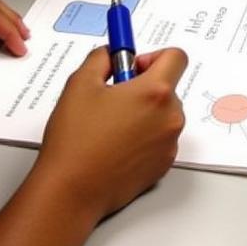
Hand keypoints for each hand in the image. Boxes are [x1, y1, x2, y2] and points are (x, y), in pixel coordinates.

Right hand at [32, 46, 187, 222]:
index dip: (154, 57)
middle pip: (168, 87)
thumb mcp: (80, 83)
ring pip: (164, 114)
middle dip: (144, 86)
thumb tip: (111, 53)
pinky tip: (117, 146)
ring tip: (111, 126)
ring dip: (145, 112)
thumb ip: (101, 58)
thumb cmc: (75, 141)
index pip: (176, 56)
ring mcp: (169, 143)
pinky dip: (145, 136)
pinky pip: (161, 139)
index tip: (133, 66)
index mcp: (155, 92)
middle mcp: (170, 116)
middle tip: (114, 98)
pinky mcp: (163, 165)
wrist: (70, 191)